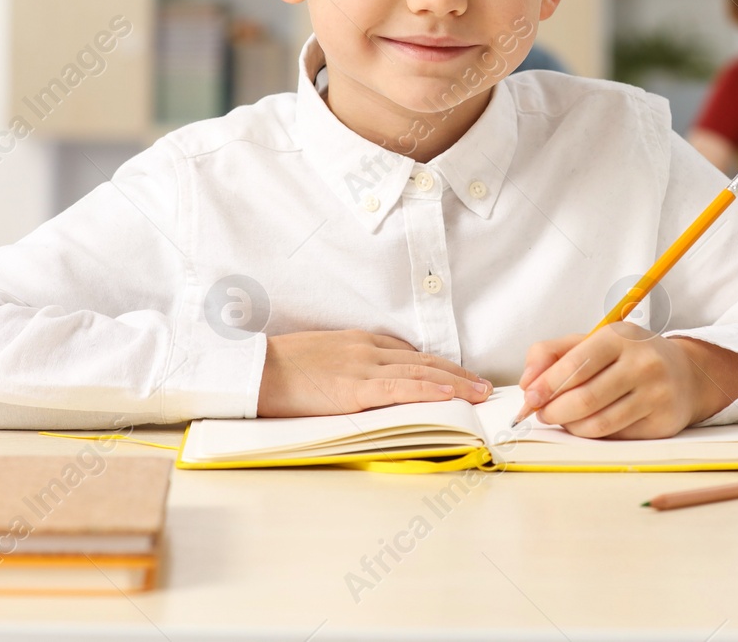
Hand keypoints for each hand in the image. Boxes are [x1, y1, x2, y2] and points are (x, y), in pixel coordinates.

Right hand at [257, 330, 492, 416]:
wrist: (254, 369)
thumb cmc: (280, 367)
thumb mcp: (321, 355)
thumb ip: (348, 364)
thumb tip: (368, 382)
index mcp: (359, 341)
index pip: (409, 352)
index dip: (439, 364)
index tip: (459, 375)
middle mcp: (367, 350)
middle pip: (424, 360)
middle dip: (457, 372)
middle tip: (483, 385)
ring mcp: (363, 368)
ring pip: (421, 373)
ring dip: (456, 383)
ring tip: (480, 394)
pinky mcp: (355, 390)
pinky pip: (402, 388)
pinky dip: (430, 390)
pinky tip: (451, 396)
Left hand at [516, 323, 737, 438]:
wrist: (685, 372)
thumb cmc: (627, 356)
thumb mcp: (592, 342)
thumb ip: (552, 353)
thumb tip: (527, 382)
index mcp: (620, 336)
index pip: (576, 365)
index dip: (547, 385)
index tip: (530, 397)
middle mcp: (642, 363)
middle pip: (585, 399)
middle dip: (554, 411)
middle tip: (542, 413)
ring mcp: (656, 394)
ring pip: (598, 424)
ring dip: (570, 426)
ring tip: (562, 419)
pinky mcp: (662, 422)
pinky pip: (615, 436)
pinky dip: (593, 434)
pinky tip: (588, 424)